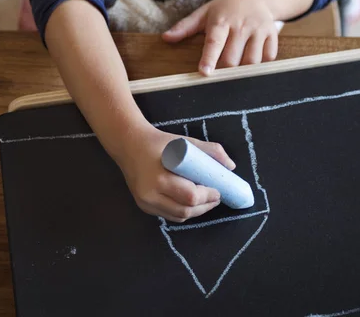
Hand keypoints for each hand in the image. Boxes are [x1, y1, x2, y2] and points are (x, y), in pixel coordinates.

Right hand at [117, 126, 235, 222]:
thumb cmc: (158, 142)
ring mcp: (145, 202)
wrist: (129, 144)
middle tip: (216, 196)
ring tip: (206, 200)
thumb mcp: (183, 141)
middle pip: (185, 211)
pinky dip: (183, 211)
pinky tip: (191, 202)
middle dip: (205, 206)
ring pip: (178, 217)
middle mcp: (150, 194)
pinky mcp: (144, 206)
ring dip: (196, 211)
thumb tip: (230, 166)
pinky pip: (169, 215)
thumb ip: (209, 150)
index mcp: (159, 177)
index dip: (207, 196)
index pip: (189, 196)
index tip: (218, 190)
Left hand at [163, 0, 279, 74]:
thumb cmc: (225, 8)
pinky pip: (268, 58)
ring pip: (252, 62)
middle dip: (225, 70)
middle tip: (219, 74)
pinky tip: (252, 61)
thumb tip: (166, 38)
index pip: (214, 42)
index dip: (209, 58)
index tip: (205, 73)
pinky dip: (260, 65)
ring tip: (236, 68)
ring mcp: (258, 30)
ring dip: (243, 71)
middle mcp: (241, 25)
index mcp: (221, 20)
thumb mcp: (204, 13)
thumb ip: (185, 27)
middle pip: (232, 58)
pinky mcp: (272, 35)